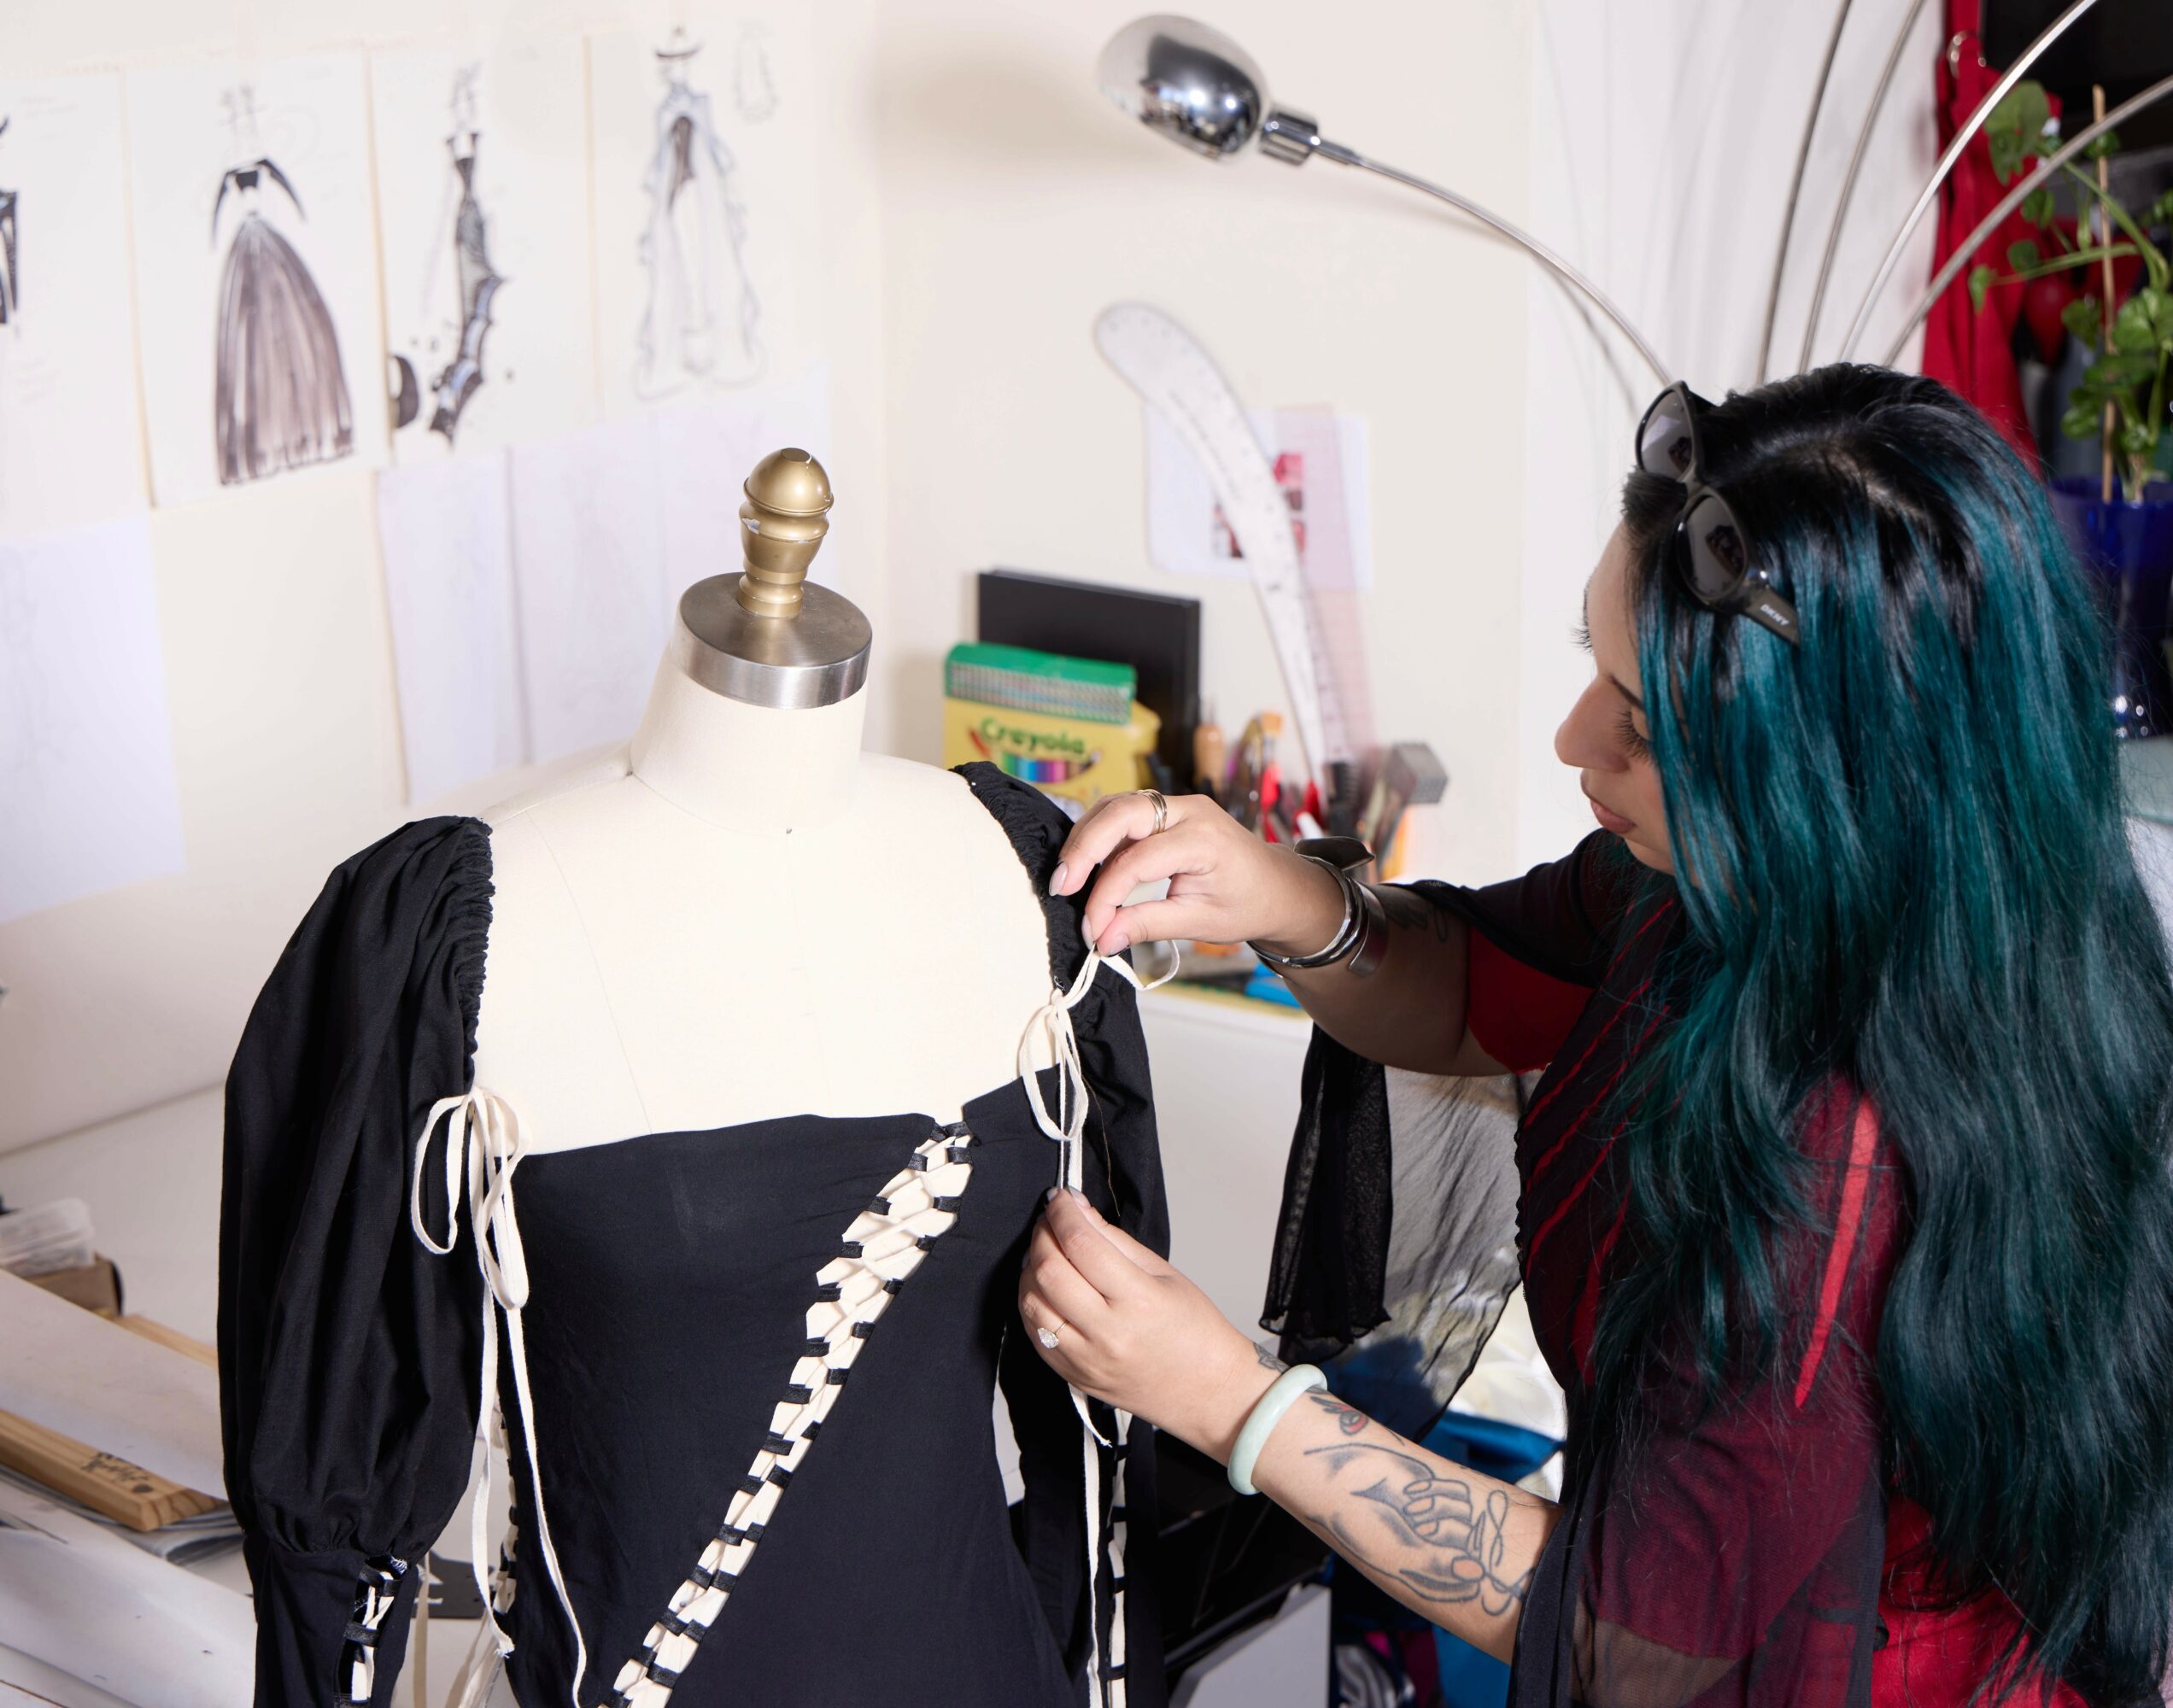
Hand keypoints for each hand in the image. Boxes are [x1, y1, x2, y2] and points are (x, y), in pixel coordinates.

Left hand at [1018, 1189, 1276, 1462]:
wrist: (1207, 1392)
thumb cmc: (1196, 1333)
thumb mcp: (1164, 1274)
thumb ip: (1115, 1241)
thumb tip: (1080, 1211)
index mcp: (1138, 1301)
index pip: (1082, 1244)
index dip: (1063, 1213)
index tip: (1061, 1198)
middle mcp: (1107, 1333)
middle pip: (1049, 1271)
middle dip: (1043, 1234)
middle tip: (1051, 1220)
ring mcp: (1086, 1359)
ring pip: (1031, 1302)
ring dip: (1031, 1268)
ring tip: (1047, 1252)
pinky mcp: (1072, 1376)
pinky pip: (1034, 1334)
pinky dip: (1032, 1303)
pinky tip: (1045, 1288)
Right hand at [1051, 791, 1344, 957]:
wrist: (1278, 887)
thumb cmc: (1247, 904)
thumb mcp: (1199, 922)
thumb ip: (1148, 926)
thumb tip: (1102, 939)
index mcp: (1203, 839)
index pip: (1136, 862)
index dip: (1105, 896)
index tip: (1093, 929)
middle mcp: (1189, 811)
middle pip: (1119, 813)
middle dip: (1083, 850)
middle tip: (1061, 887)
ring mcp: (1177, 805)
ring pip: (1115, 806)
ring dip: (1086, 838)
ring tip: (1068, 877)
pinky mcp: (1167, 810)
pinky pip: (1123, 812)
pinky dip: (1100, 834)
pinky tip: (1086, 863)